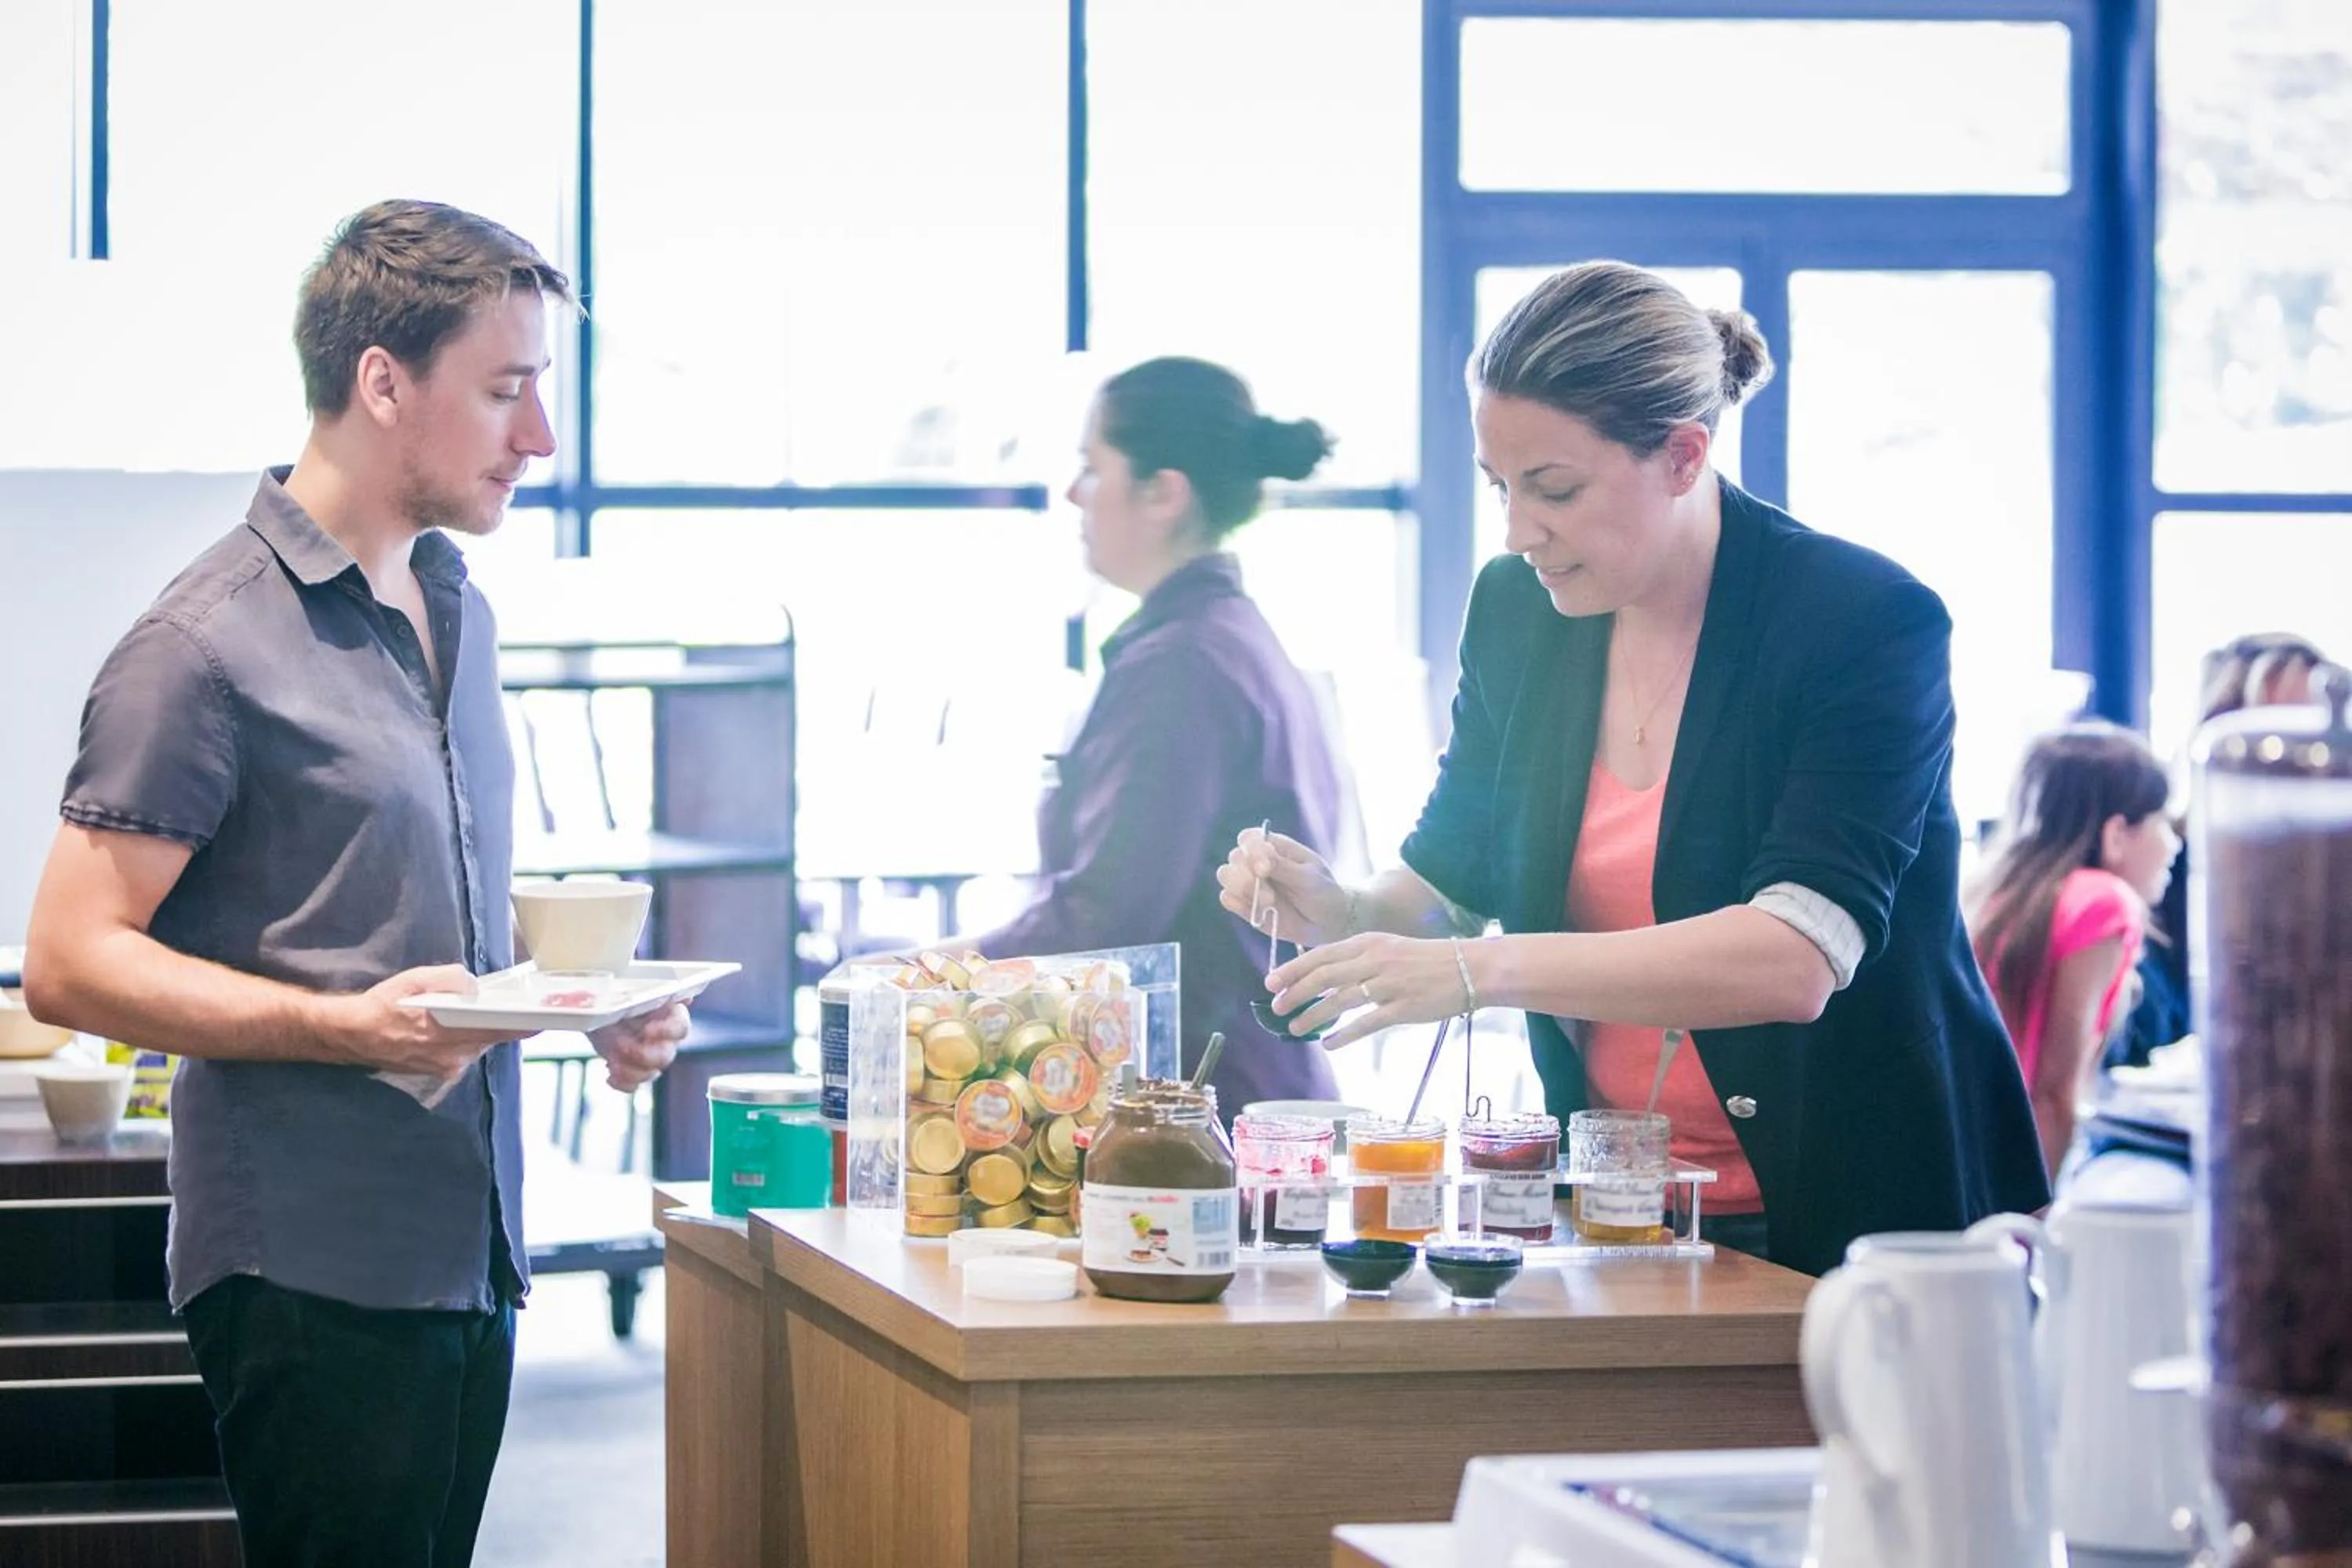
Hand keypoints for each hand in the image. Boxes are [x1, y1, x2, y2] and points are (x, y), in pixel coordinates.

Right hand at [327, 965, 514, 1079]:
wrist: (354, 1035)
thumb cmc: (385, 1004)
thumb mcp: (417, 979)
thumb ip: (451, 979)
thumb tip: (474, 988)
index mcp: (449, 1031)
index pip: (501, 1030)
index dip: (526, 1025)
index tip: (547, 1017)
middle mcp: (453, 1055)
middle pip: (493, 1037)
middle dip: (503, 1021)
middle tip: (512, 1005)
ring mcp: (448, 1066)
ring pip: (480, 1044)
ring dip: (482, 1029)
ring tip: (475, 1012)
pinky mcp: (441, 1071)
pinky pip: (465, 1052)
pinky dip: (467, 1038)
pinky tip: (456, 1026)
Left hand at [590, 1002, 688, 1092]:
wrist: (595, 1010)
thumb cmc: (616, 997)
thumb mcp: (630, 990)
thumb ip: (652, 993)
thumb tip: (685, 998)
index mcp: (668, 1015)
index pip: (680, 1028)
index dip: (667, 1032)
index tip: (647, 1030)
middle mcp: (664, 1038)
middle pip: (666, 1056)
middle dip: (643, 1055)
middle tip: (620, 1044)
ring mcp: (649, 1056)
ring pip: (651, 1073)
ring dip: (631, 1071)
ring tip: (612, 1061)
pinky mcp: (632, 1069)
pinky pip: (634, 1085)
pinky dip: (622, 1083)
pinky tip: (610, 1074)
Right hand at [1214, 828, 1351, 947]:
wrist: (1327, 923)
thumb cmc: (1322, 893)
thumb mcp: (1310, 879)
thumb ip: (1284, 867)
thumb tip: (1260, 856)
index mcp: (1274, 847)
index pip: (1248, 838)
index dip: (1251, 850)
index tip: (1265, 868)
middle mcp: (1257, 861)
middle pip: (1234, 857)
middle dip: (1247, 875)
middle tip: (1270, 895)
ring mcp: (1249, 882)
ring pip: (1225, 875)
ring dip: (1241, 889)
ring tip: (1268, 902)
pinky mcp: (1244, 904)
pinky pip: (1227, 899)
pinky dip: (1239, 904)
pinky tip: (1260, 911)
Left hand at [1265, 933, 1472, 1051]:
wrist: (1468, 968)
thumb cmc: (1425, 959)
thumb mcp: (1387, 947)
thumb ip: (1357, 959)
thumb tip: (1324, 976)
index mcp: (1368, 942)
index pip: (1320, 954)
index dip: (1292, 969)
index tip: (1271, 982)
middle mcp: (1374, 960)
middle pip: (1323, 976)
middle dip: (1295, 993)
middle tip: (1277, 1007)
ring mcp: (1389, 984)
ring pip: (1339, 1000)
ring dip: (1313, 1015)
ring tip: (1295, 1027)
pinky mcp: (1403, 1008)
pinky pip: (1366, 1023)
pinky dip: (1344, 1034)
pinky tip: (1329, 1044)